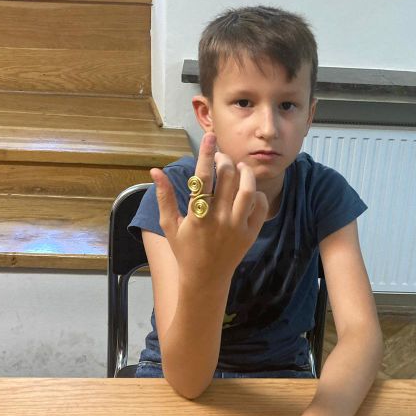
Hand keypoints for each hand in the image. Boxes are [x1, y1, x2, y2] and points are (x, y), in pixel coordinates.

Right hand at [150, 132, 268, 279]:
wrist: (206, 279)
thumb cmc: (185, 250)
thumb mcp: (169, 225)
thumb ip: (164, 196)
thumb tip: (155, 170)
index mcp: (197, 216)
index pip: (202, 178)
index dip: (206, 154)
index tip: (209, 137)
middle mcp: (220, 219)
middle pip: (228, 177)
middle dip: (225, 160)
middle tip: (221, 157)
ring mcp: (238, 227)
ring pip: (248, 189)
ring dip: (245, 172)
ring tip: (238, 167)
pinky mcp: (251, 233)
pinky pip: (260, 206)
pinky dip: (256, 193)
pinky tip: (247, 190)